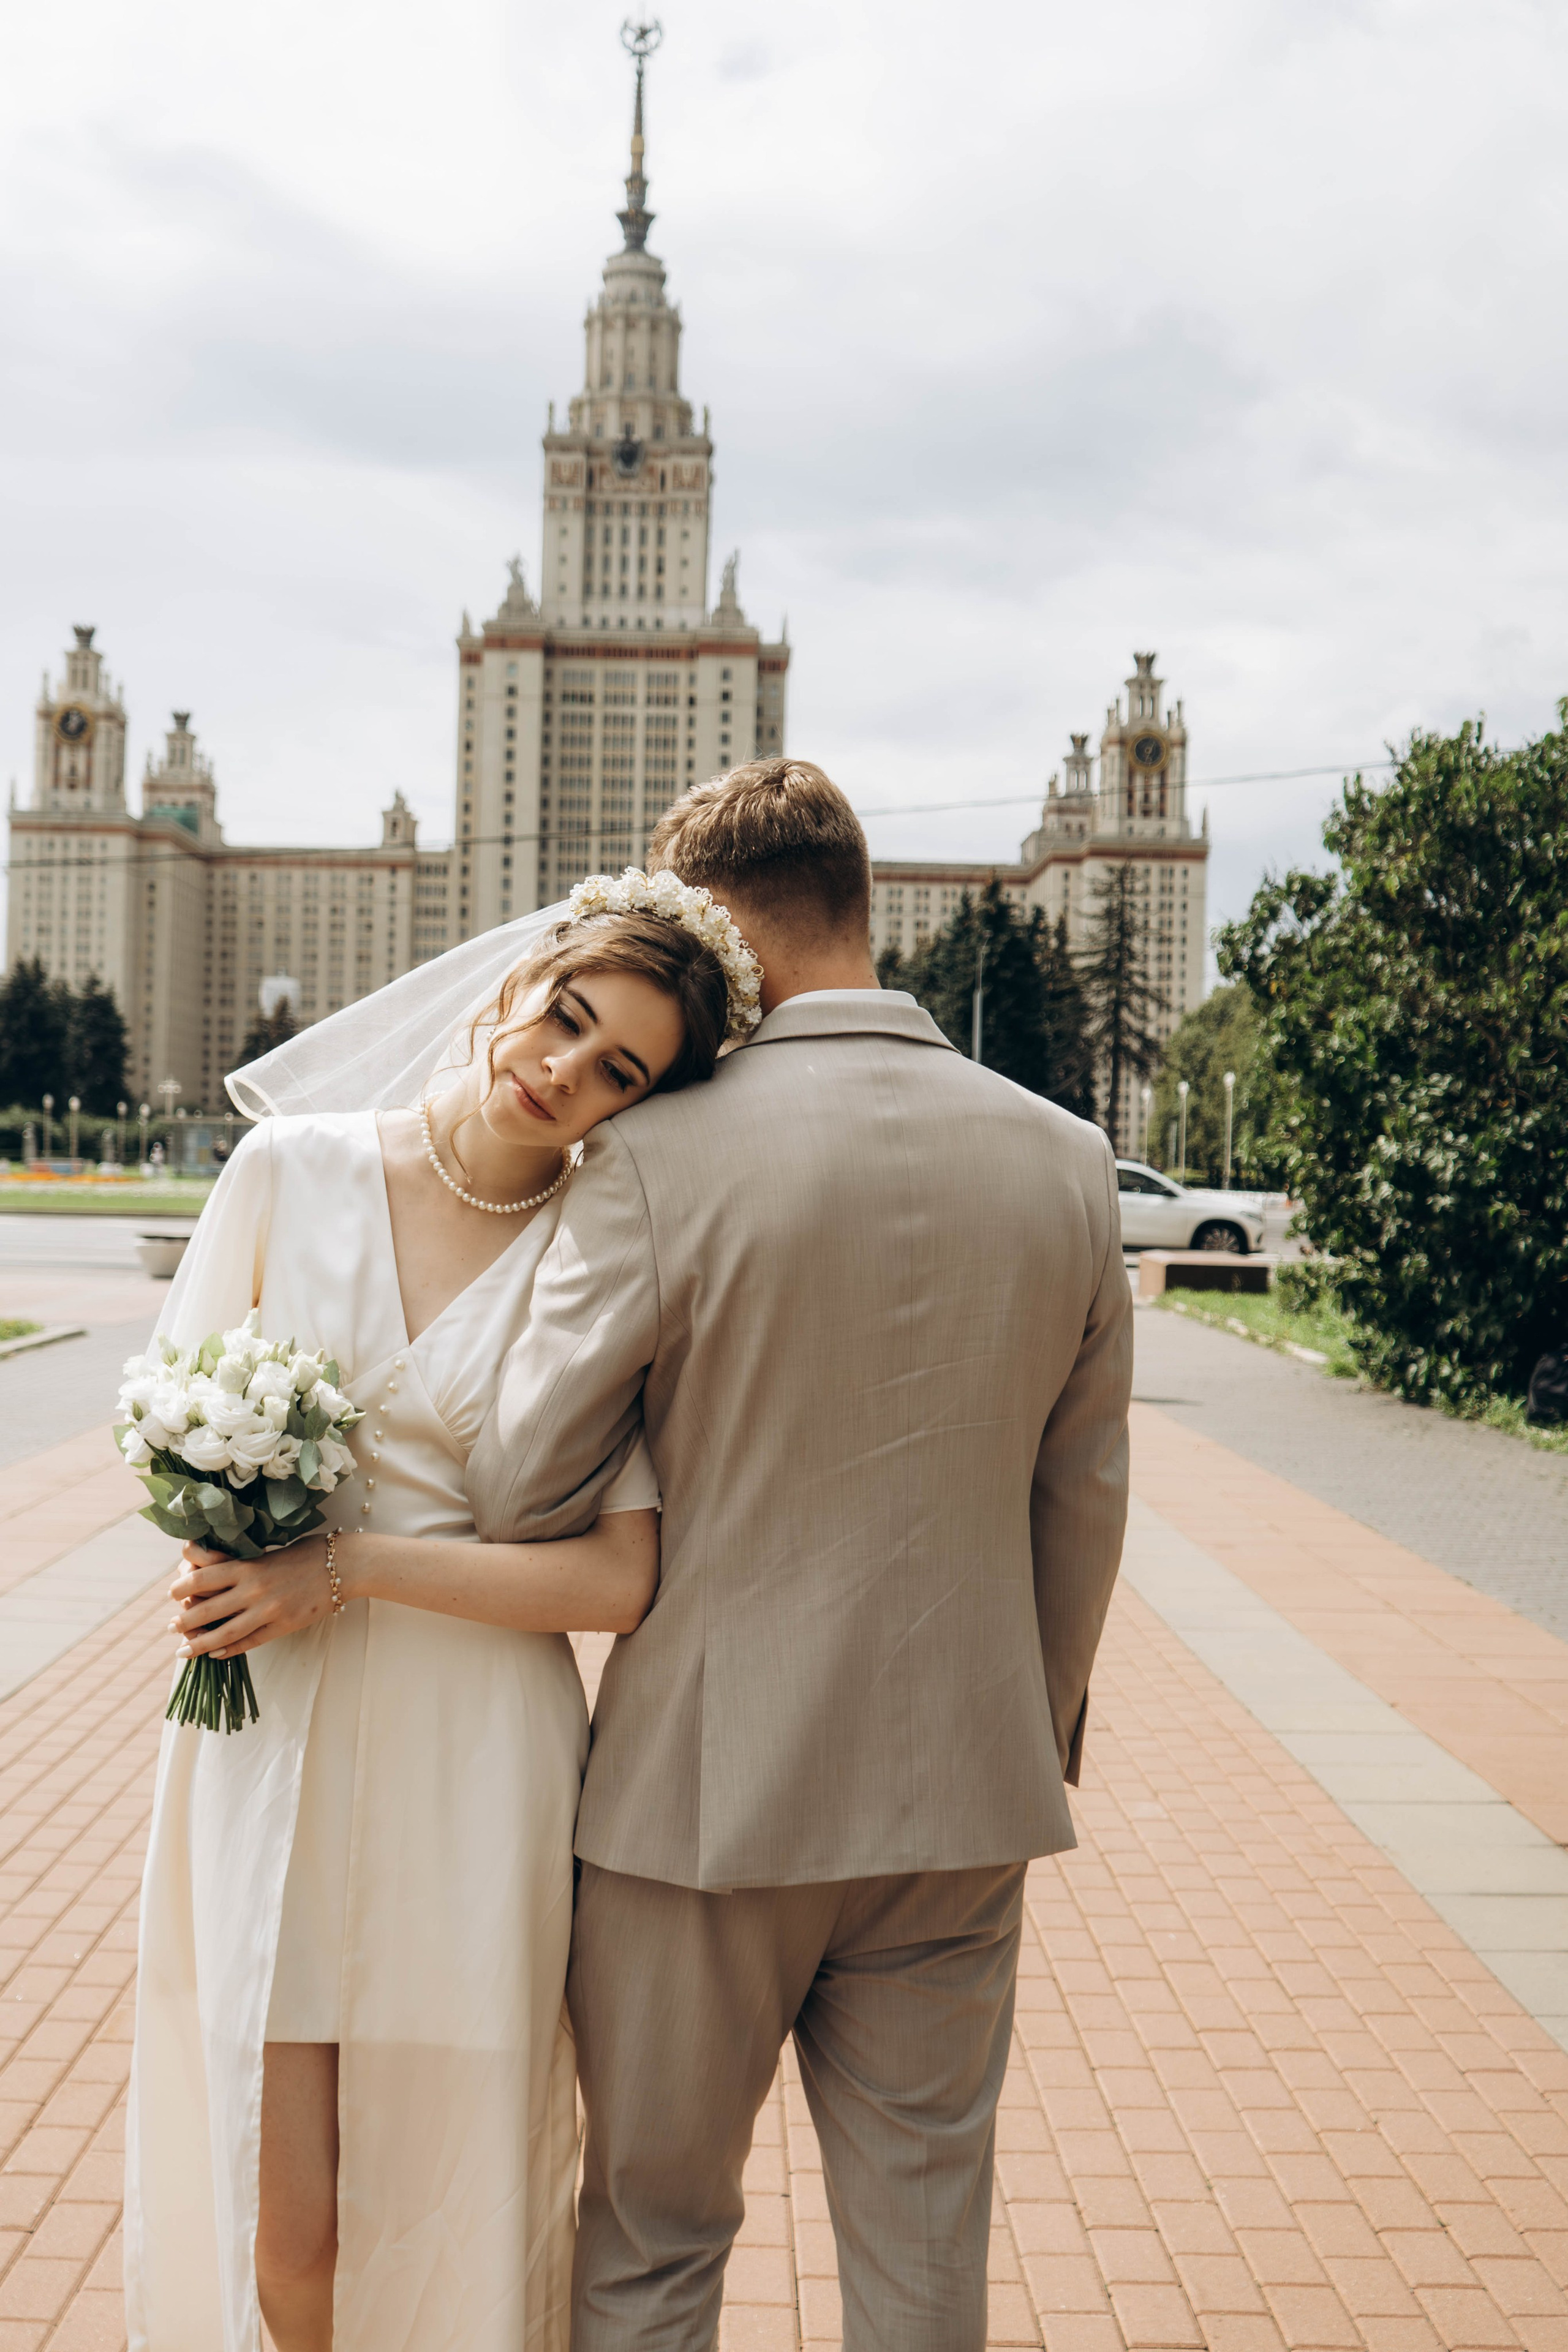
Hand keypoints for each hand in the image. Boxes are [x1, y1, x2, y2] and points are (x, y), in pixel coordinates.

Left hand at [168, 1535, 332, 1659]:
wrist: (343, 1566)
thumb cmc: (307, 1552)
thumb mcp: (270, 1551)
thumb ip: (244, 1564)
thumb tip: (212, 1570)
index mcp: (249, 1565)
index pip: (203, 1578)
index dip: (182, 1587)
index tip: (172, 1593)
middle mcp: (254, 1589)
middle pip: (207, 1609)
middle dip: (184, 1620)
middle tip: (170, 1627)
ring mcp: (268, 1611)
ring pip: (225, 1633)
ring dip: (200, 1643)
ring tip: (183, 1650)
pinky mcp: (283, 1626)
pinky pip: (249, 1642)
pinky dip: (229, 1650)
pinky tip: (216, 1654)